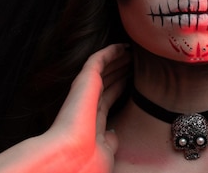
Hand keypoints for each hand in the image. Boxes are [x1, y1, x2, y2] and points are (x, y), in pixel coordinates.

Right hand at [44, 43, 130, 172]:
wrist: (73, 156)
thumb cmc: (88, 161)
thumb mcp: (105, 153)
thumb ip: (110, 141)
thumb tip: (114, 133)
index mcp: (92, 121)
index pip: (108, 99)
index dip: (119, 88)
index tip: (131, 82)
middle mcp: (87, 103)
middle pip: (107, 81)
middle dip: (119, 71)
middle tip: (134, 62)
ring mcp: (86, 91)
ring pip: (104, 68)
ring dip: (117, 60)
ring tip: (131, 52)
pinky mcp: (86, 79)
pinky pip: (99, 59)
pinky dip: (110, 52)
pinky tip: (122, 46)